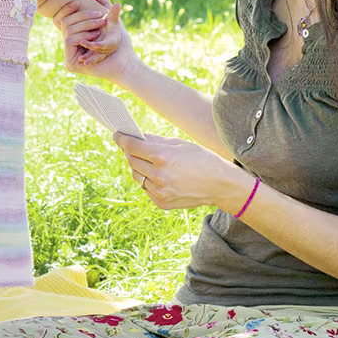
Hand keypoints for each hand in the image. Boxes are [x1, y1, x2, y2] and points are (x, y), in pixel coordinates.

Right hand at [62, 0, 137, 83]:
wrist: (124, 61)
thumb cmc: (120, 42)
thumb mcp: (110, 18)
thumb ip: (102, 2)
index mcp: (75, 35)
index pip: (62, 19)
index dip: (67, 9)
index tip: (77, 2)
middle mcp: (69, 46)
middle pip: (65, 22)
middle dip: (84, 17)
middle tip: (102, 18)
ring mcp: (68, 56)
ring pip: (68, 31)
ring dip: (87, 26)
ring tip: (101, 28)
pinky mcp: (70, 64)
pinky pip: (70, 41)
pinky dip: (84, 37)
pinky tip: (96, 37)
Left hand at [116, 132, 250, 211]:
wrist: (220, 185)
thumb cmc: (202, 160)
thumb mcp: (180, 144)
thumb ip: (156, 141)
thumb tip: (137, 138)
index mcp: (162, 157)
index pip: (132, 146)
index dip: (122, 139)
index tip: (117, 135)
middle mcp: (158, 175)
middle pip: (132, 161)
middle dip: (131, 153)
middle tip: (132, 147)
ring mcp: (159, 191)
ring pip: (137, 176)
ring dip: (139, 167)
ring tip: (146, 162)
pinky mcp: (161, 202)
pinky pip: (146, 188)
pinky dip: (148, 181)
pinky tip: (159, 176)